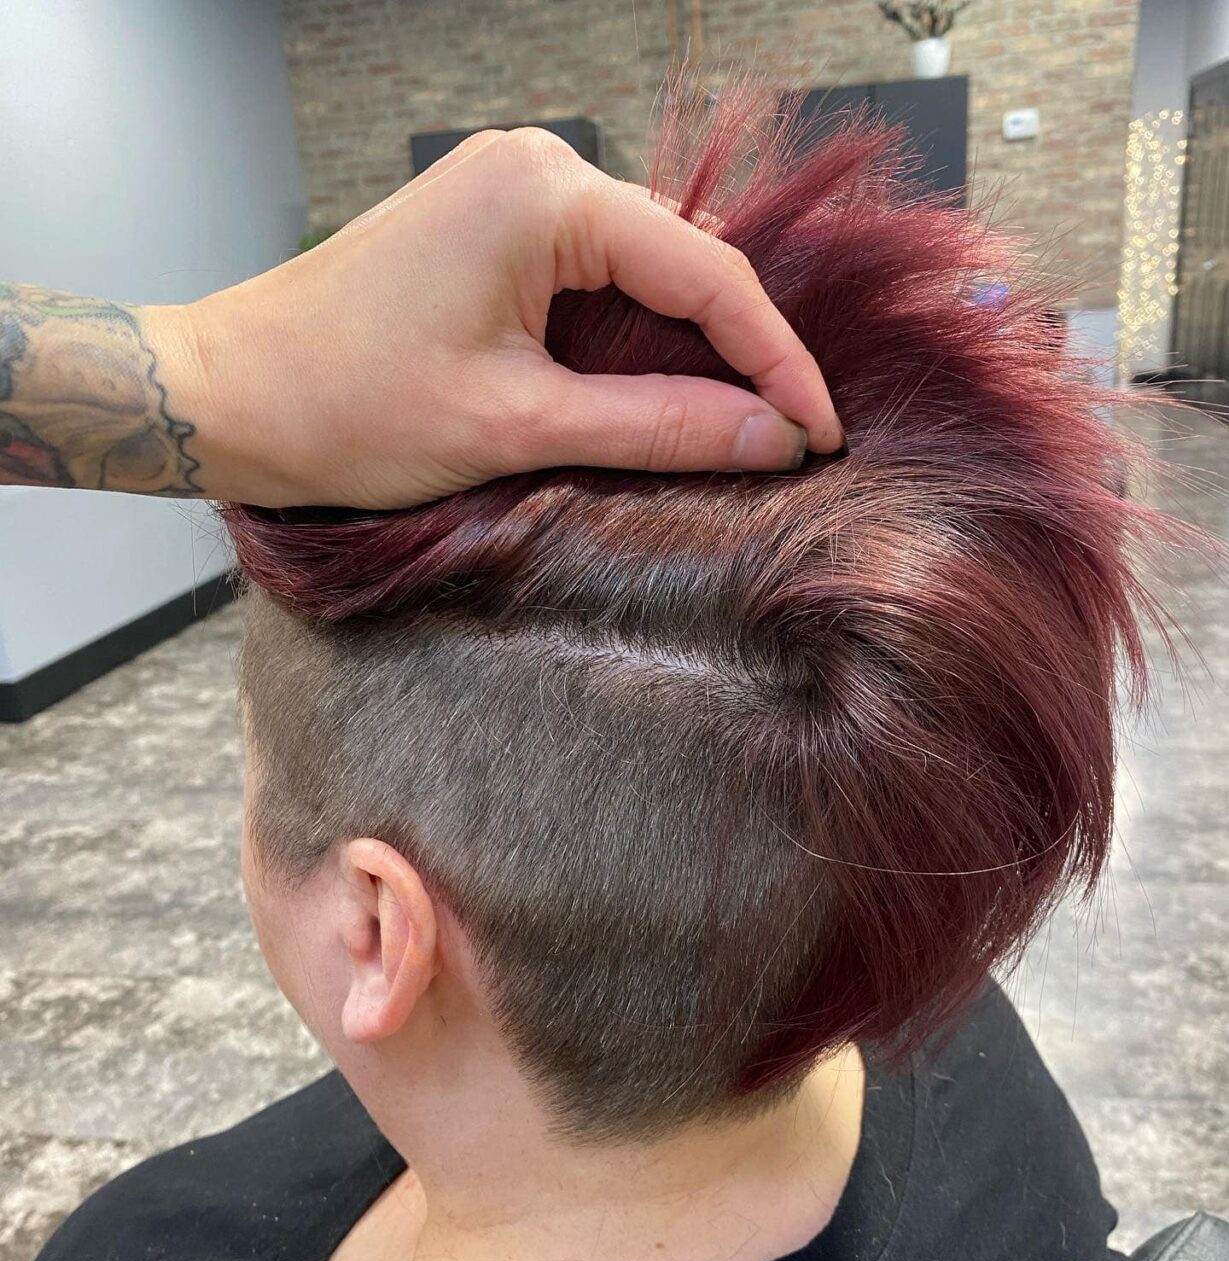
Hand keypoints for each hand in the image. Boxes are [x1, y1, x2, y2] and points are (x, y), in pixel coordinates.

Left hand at [171, 128, 841, 508]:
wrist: (229, 393)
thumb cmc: (350, 407)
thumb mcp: (519, 425)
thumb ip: (658, 427)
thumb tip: (774, 439)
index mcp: (547, 195)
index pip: (707, 276)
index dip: (776, 362)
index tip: (822, 432)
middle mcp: (536, 168)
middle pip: (681, 266)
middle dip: (737, 355)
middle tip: (785, 440)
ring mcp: (508, 191)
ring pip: (640, 273)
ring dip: (684, 351)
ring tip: (734, 429)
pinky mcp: (488, 227)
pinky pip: (591, 277)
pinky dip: (627, 340)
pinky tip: (654, 397)